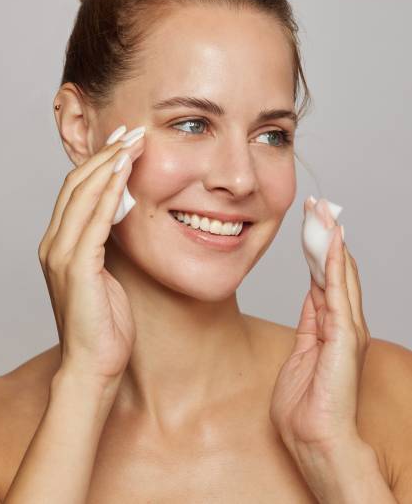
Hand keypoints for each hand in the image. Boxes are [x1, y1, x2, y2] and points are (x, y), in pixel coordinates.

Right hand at [37, 128, 144, 384]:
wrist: (92, 367)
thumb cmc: (103, 325)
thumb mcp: (105, 275)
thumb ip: (105, 244)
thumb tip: (123, 214)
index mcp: (59, 245)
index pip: (75, 190)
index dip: (98, 162)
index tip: (123, 141)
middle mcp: (53, 245)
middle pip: (76, 184)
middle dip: (106, 154)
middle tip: (132, 131)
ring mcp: (61, 256)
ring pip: (83, 196)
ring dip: (109, 165)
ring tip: (134, 142)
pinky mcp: (77, 269)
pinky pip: (95, 222)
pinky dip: (110, 194)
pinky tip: (126, 174)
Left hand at [269, 198, 371, 457]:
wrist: (314, 441)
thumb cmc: (305, 408)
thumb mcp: (300, 354)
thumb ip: (309, 324)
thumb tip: (309, 298)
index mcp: (330, 328)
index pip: (325, 279)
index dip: (319, 251)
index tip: (313, 224)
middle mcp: (343, 324)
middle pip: (335, 270)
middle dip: (326, 237)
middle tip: (319, 205)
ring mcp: (346, 329)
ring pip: (340, 274)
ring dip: (331, 241)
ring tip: (324, 211)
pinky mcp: (343, 336)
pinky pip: (338, 292)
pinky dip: (335, 264)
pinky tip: (333, 241)